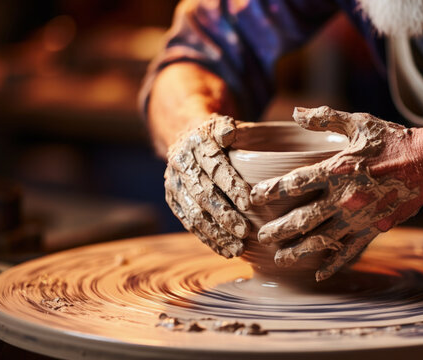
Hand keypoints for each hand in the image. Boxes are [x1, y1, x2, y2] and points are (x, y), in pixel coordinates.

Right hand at [164, 114, 251, 257]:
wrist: (185, 136)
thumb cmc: (216, 134)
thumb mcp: (222, 123)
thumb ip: (228, 128)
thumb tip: (230, 132)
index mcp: (196, 143)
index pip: (215, 166)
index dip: (231, 185)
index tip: (249, 203)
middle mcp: (181, 163)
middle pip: (203, 194)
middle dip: (225, 215)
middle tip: (246, 231)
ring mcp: (174, 184)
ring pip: (195, 213)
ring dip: (217, 233)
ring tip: (238, 248)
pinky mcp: (173, 201)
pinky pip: (190, 223)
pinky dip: (208, 239)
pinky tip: (226, 251)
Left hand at [251, 106, 422, 280]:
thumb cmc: (393, 140)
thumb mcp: (359, 122)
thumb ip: (325, 117)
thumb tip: (296, 112)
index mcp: (336, 169)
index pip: (294, 183)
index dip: (271, 192)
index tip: (254, 198)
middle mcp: (344, 197)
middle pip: (302, 219)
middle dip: (278, 230)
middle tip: (261, 237)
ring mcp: (359, 217)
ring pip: (321, 240)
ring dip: (298, 251)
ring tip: (280, 259)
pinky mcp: (374, 228)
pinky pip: (350, 250)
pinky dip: (334, 263)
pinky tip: (320, 274)